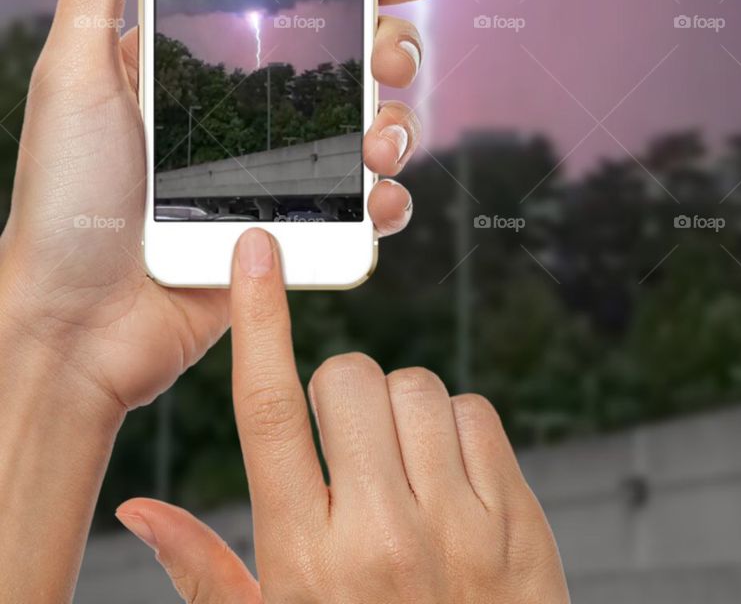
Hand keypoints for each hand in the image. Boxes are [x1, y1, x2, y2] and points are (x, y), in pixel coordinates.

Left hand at [0, 0, 434, 413]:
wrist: (75, 328)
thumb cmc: (62, 196)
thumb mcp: (72, 68)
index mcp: (202, 56)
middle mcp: (249, 106)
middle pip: (349, 52)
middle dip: (389, 40)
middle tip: (390, 50)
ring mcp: (278, 168)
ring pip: (372, 122)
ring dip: (397, 118)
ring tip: (379, 135)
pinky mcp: (297, 229)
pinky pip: (367, 205)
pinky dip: (388, 197)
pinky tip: (377, 196)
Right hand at [116, 229, 570, 603]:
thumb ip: (206, 570)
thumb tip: (139, 509)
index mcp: (305, 560)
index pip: (267, 412)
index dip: (258, 321)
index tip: (256, 255)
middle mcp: (380, 537)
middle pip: (347, 378)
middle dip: (340, 393)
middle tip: (347, 449)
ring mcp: (457, 526)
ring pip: (416, 387)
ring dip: (400, 411)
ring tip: (400, 473)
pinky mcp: (516, 519)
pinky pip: (475, 412)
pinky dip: (456, 431)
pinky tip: (447, 483)